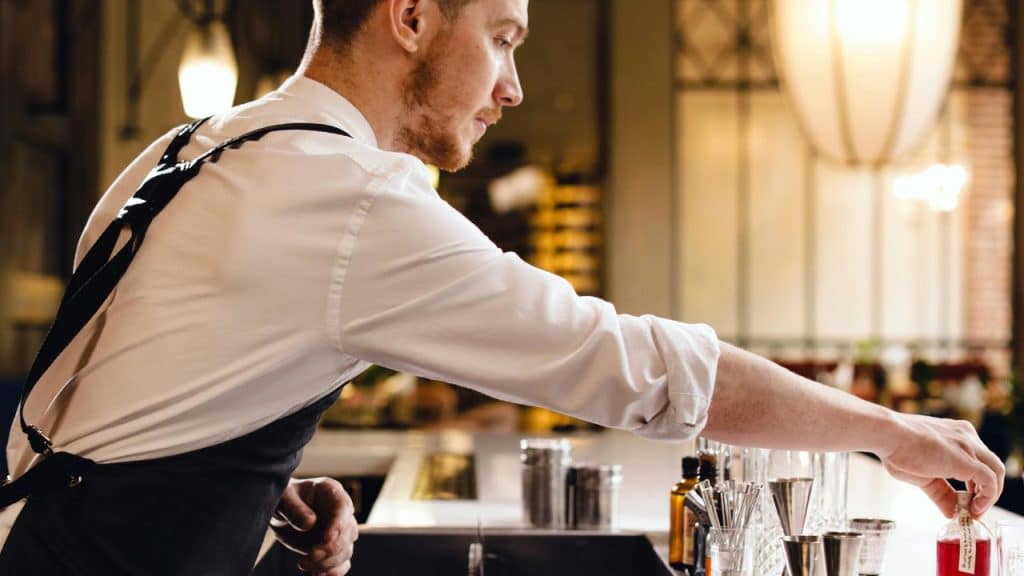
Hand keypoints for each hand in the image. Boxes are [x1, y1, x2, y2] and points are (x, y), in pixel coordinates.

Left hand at [271, 477, 358, 574]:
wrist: (282, 513)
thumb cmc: (284, 498)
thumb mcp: (284, 498)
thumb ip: (295, 508)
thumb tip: (310, 524)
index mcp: (332, 492)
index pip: (343, 508)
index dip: (338, 525)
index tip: (326, 540)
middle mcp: (341, 512)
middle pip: (348, 533)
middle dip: (330, 549)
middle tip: (308, 557)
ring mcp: (339, 531)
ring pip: (345, 551)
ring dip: (328, 562)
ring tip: (304, 565)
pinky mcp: (333, 548)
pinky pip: (342, 563)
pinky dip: (333, 572)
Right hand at [877, 413, 1004, 517]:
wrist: (887, 434)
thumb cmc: (896, 447)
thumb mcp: (922, 474)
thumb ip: (940, 492)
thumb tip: (951, 511)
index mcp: (956, 433)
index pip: (977, 459)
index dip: (975, 482)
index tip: (967, 499)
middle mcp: (967, 435)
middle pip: (990, 465)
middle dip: (985, 489)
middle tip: (973, 506)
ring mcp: (969, 446)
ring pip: (996, 472)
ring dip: (990, 495)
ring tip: (975, 510)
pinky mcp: (967, 461)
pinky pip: (990, 482)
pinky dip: (987, 497)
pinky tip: (974, 508)